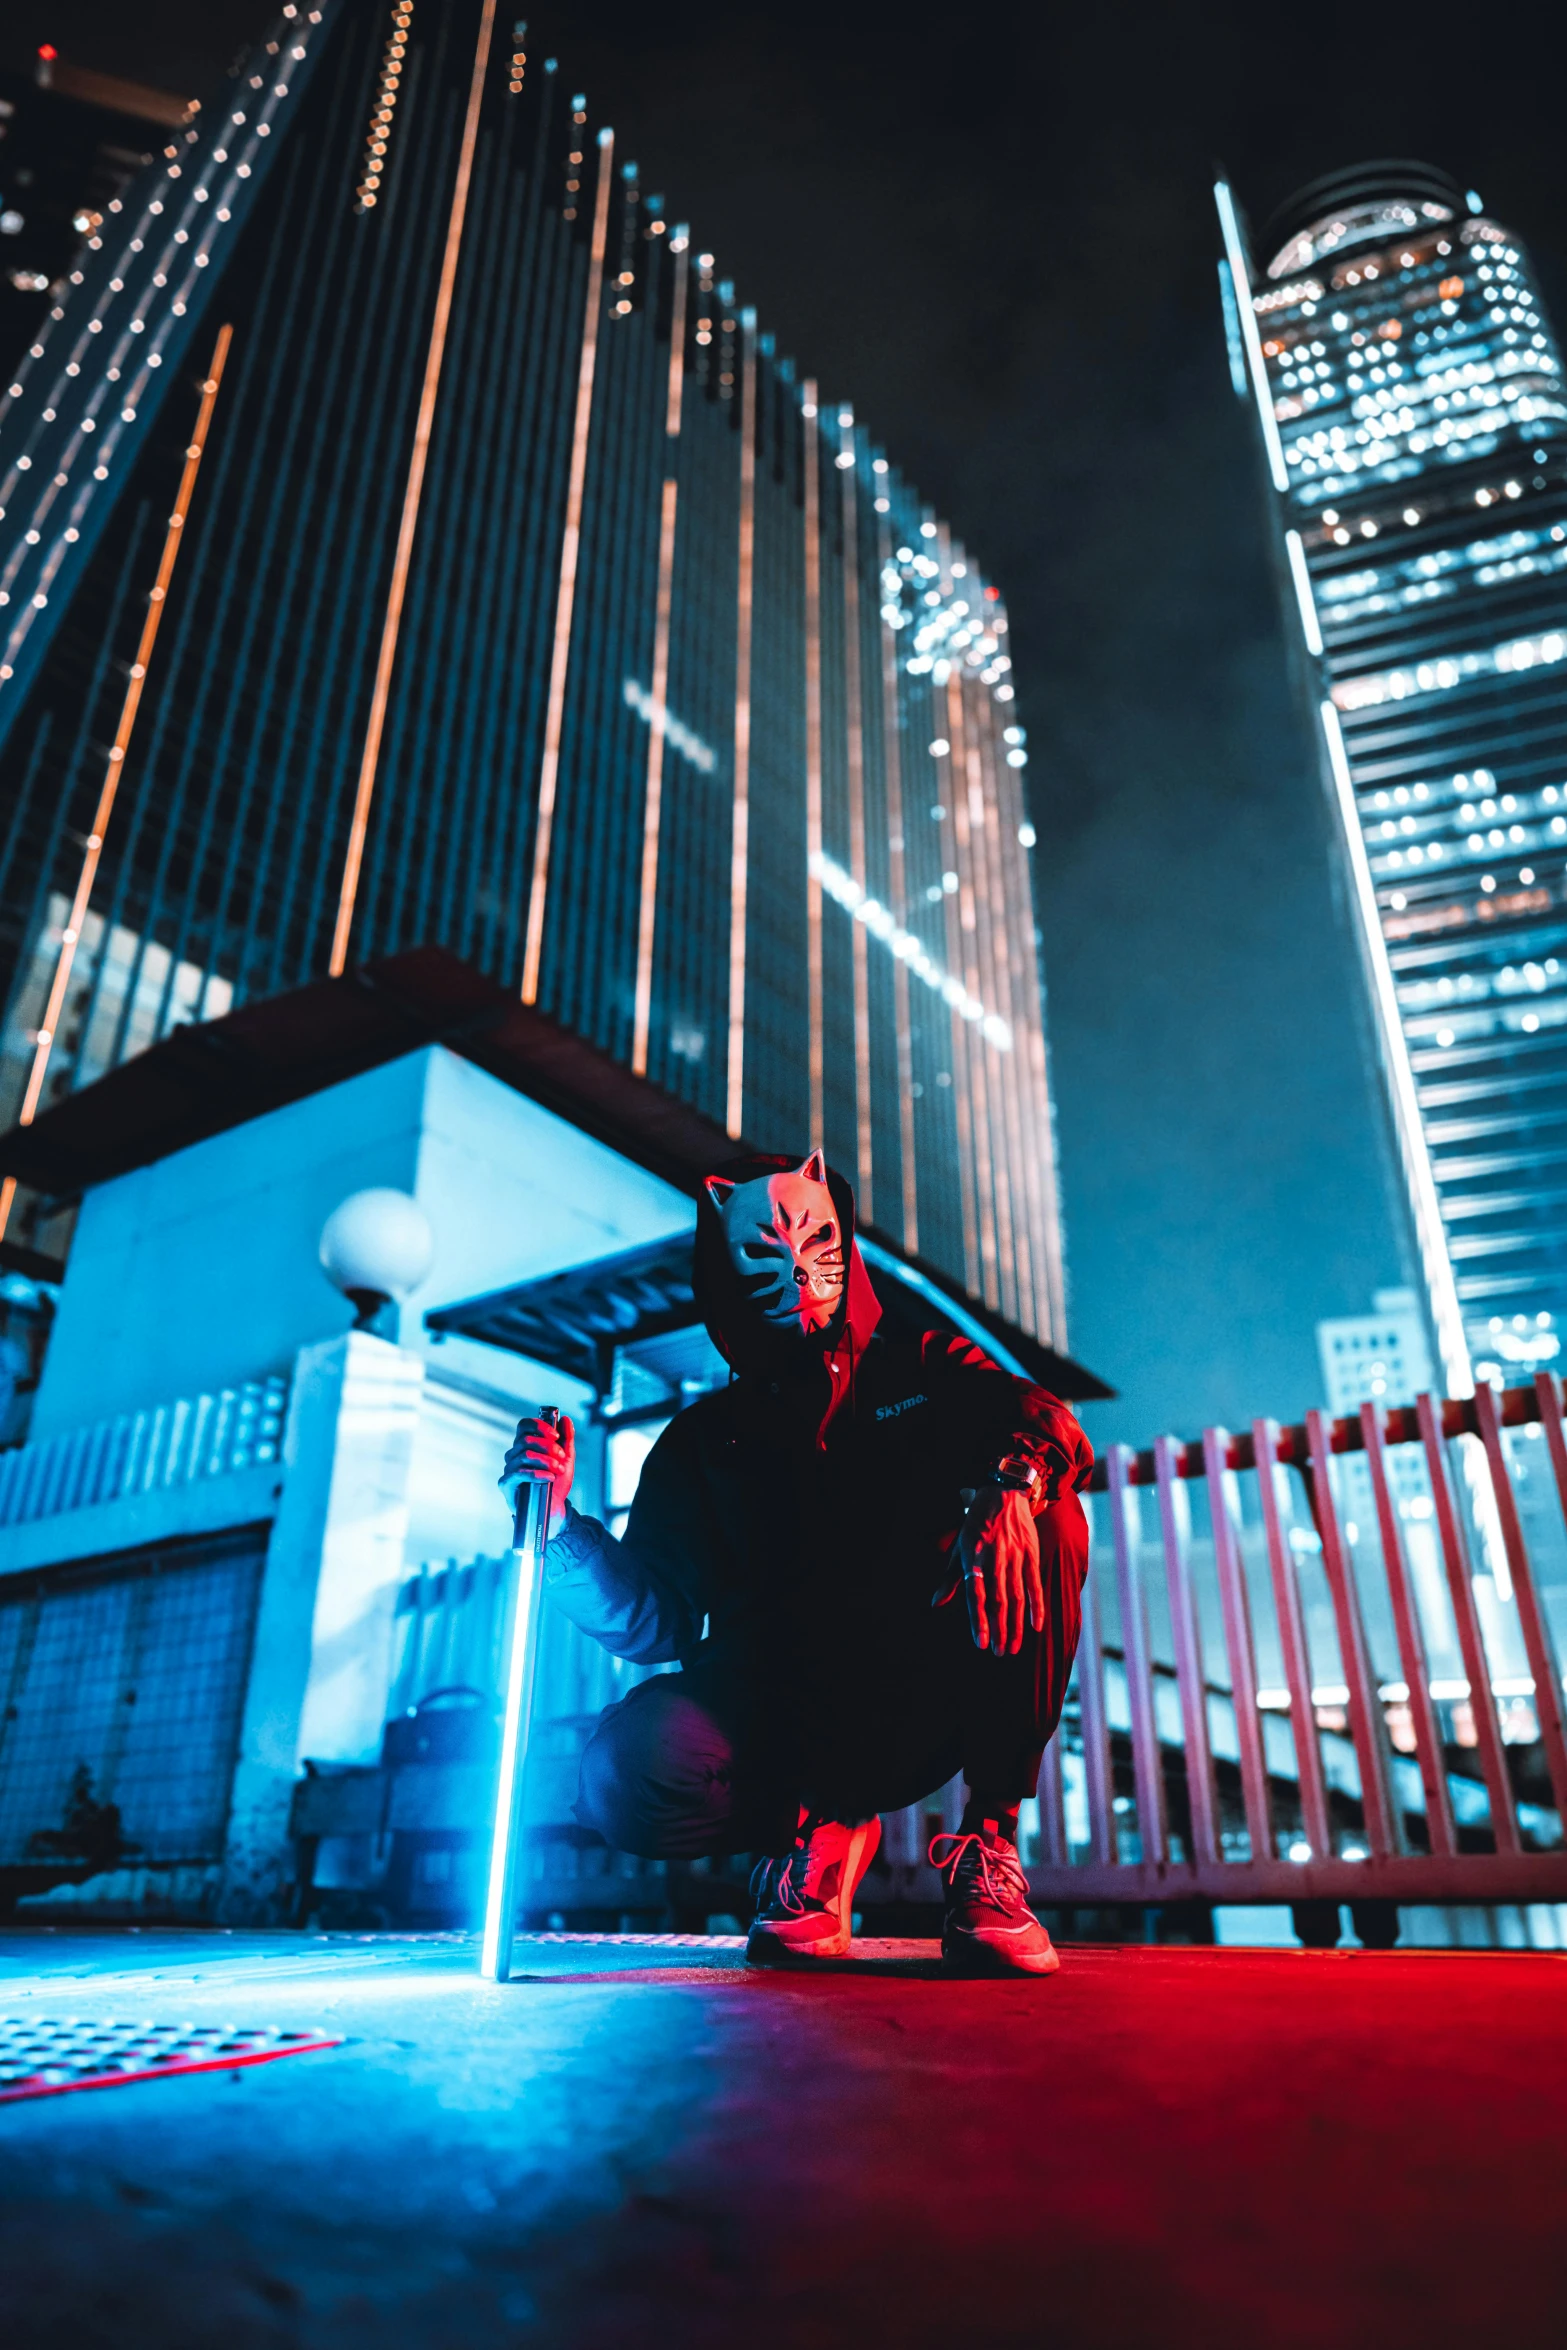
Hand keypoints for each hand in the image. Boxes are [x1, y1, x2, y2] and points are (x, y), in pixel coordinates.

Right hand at [500, 1414, 574, 1539]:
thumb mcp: (566, 1459)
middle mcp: (514, 1454)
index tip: (556, 1435)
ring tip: (558, 1470)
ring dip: (546, 1461)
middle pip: (525, 1440)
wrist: (554, 1508)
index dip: (539, 1426)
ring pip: (524, 1455)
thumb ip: (567, 1439)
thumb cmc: (556, 1483)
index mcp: (525, 1445)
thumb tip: (566, 1419)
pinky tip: (549, 1478)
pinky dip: (537, 1474)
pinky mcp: (506, 1484)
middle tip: (561, 1457)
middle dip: (548, 1447)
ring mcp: (509, 1469)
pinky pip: (518, 1473)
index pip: (524, 1426)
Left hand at [958, 1483, 1043, 1656]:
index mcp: (973, 1556)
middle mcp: (994, 1557)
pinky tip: (1037, 1625)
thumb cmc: (976, 1523)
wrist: (1004, 1493)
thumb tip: (935, 1604)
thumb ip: (950, 1578)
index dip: (977, 1620)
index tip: (980, 1643)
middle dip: (998, 1629)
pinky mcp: (1031, 1553)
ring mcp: (1015, 1555)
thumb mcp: (960, 1546)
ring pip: (1017, 1596)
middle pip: (998, 1600)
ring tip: (1014, 1646)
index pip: (975, 1595)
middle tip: (999, 1652)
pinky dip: (1037, 1605)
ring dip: (1016, 1624)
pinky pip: (1035, 1583)